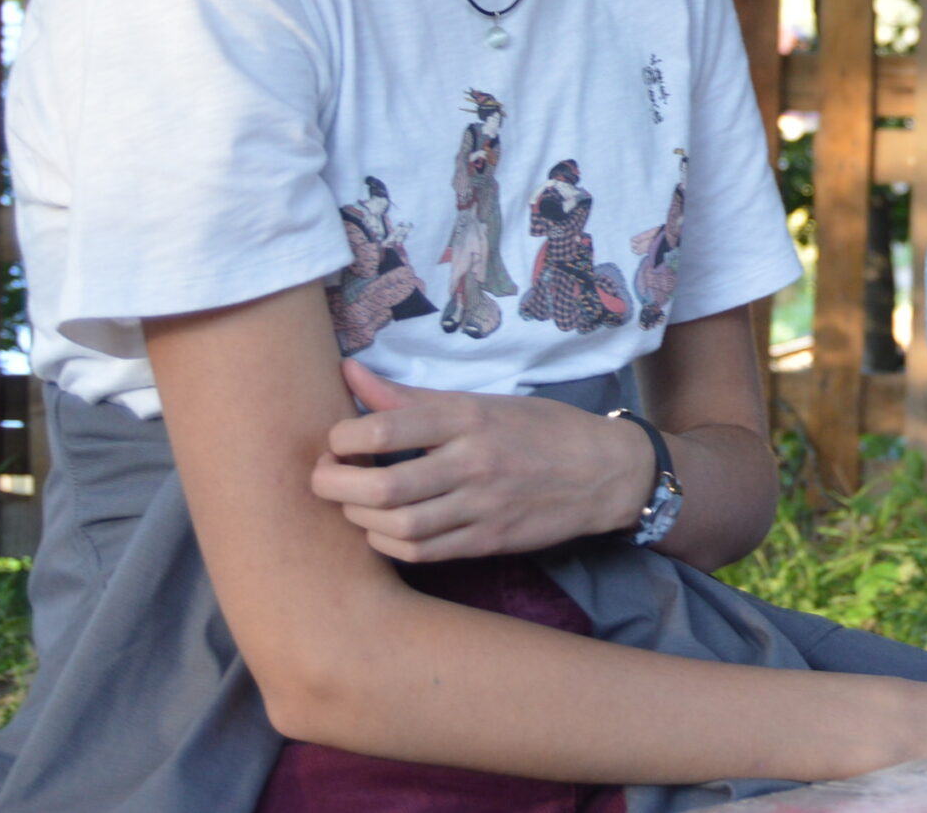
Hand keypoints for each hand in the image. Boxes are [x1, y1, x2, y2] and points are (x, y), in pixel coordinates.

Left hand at [308, 358, 652, 560]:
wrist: (604, 472)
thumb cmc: (538, 429)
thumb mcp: (481, 402)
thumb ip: (412, 398)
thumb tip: (349, 374)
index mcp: (470, 417)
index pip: (388, 426)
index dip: (343, 437)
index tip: (334, 439)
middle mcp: (474, 460)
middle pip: (385, 484)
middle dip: (336, 484)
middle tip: (322, 477)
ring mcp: (482, 505)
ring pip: (398, 524)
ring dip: (358, 517)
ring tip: (350, 504)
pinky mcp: (488, 540)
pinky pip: (423, 552)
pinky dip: (388, 544)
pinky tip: (381, 530)